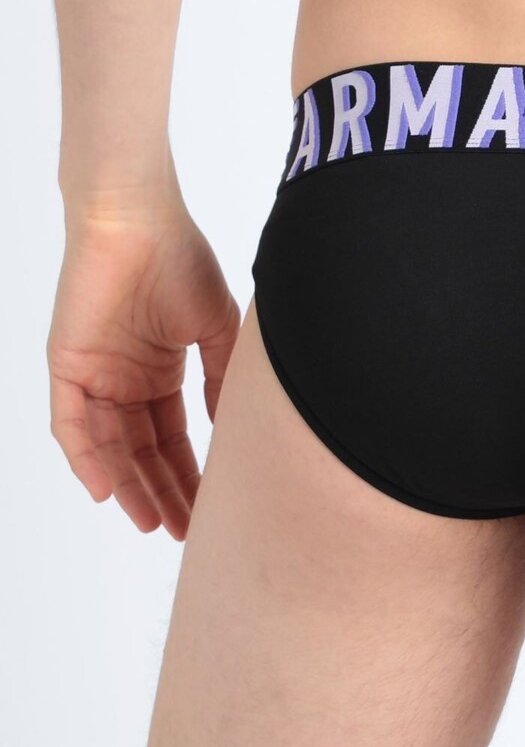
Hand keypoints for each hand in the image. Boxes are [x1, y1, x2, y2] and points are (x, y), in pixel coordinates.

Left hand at [47, 201, 240, 538]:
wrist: (139, 216)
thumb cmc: (181, 259)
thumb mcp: (218, 331)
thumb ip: (224, 382)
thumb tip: (234, 432)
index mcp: (158, 370)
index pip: (172, 438)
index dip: (190, 474)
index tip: (212, 508)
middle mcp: (123, 379)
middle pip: (141, 452)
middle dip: (163, 492)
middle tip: (185, 530)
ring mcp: (94, 374)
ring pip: (107, 447)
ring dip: (127, 487)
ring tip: (153, 522)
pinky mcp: (67, 365)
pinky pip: (71, 424)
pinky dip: (86, 459)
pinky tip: (106, 491)